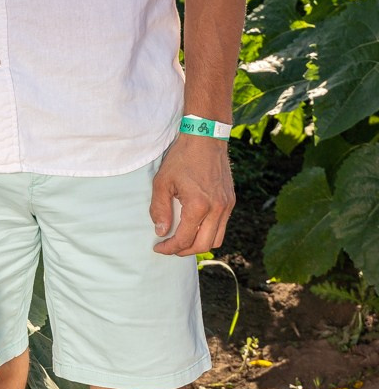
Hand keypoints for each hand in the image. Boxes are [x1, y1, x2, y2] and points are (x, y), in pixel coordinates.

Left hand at [150, 134, 234, 256]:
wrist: (206, 138)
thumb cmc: (182, 158)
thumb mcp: (162, 182)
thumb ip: (160, 209)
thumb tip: (161, 231)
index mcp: (199, 206)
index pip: (184, 239)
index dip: (169, 248)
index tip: (158, 247)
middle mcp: (217, 209)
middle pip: (203, 245)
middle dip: (184, 251)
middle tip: (170, 247)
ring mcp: (227, 206)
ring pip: (217, 239)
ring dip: (199, 244)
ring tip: (183, 240)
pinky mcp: (231, 201)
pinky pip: (222, 226)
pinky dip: (209, 232)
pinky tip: (196, 226)